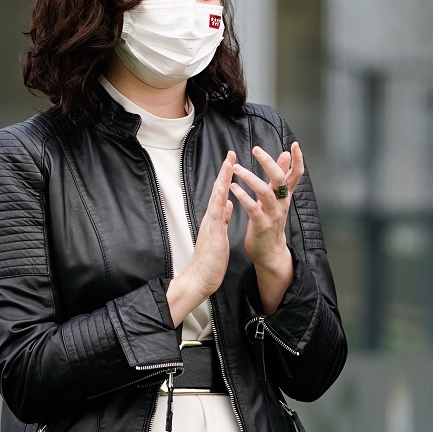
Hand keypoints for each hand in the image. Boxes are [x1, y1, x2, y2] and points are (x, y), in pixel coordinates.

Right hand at [167, 151, 235, 324]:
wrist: (199, 278)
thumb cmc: (210, 260)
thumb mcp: (220, 234)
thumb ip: (223, 218)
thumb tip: (229, 204)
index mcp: (215, 218)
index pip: (222, 193)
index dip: (227, 176)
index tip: (233, 161)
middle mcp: (211, 217)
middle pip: (218, 189)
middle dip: (225, 171)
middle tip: (230, 153)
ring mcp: (211, 224)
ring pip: (216, 197)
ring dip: (222, 179)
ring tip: (228, 163)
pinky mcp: (213, 233)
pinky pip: (217, 213)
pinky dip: (220, 198)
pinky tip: (223, 188)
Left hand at [230, 143, 304, 313]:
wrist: (269, 252)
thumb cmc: (270, 221)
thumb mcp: (277, 198)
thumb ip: (280, 177)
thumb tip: (285, 155)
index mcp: (285, 195)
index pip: (296, 174)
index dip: (298, 159)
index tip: (295, 144)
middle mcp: (282, 203)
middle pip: (280, 179)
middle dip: (269, 163)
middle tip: (255, 149)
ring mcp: (273, 215)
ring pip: (265, 192)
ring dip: (250, 178)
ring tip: (236, 168)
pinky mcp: (262, 225)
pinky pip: (253, 209)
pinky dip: (243, 197)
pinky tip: (233, 188)